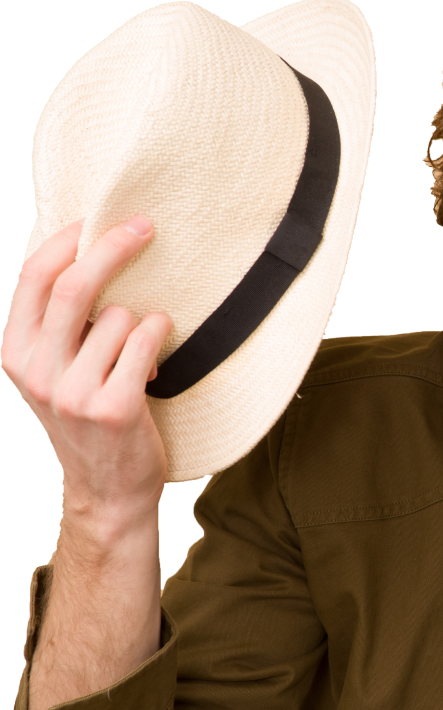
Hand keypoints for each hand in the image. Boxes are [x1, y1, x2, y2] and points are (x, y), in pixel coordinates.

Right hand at [2, 217, 172, 525]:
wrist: (107, 491)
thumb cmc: (89, 421)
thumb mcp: (55, 373)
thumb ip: (59, 327)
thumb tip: (86, 253)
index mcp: (16, 353)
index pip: (33, 278)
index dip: (65, 241)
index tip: (94, 219)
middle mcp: (38, 370)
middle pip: (75, 286)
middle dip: (113, 247)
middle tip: (145, 226)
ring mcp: (74, 392)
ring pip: (119, 316)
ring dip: (143, 322)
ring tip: (140, 356)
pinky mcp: (113, 407)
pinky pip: (145, 340)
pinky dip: (160, 336)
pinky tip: (157, 360)